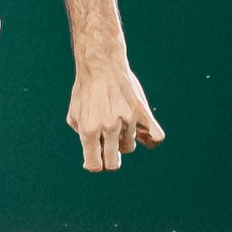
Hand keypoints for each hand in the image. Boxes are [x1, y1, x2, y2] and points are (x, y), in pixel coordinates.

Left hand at [68, 57, 163, 171]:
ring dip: (124, 140)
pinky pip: (156, 137)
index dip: (95, 165)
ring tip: (118, 123)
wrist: (101, 66)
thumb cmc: (85, 91)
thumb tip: (92, 157)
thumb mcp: (75, 115)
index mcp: (89, 130)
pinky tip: (144, 133)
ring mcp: (127, 121)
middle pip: (113, 163)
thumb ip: (82, 136)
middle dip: (109, 159)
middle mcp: (108, 128)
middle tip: (108, 148)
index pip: (95, 165)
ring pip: (130, 146)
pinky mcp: (142, 113)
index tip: (96, 160)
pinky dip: (151, 139)